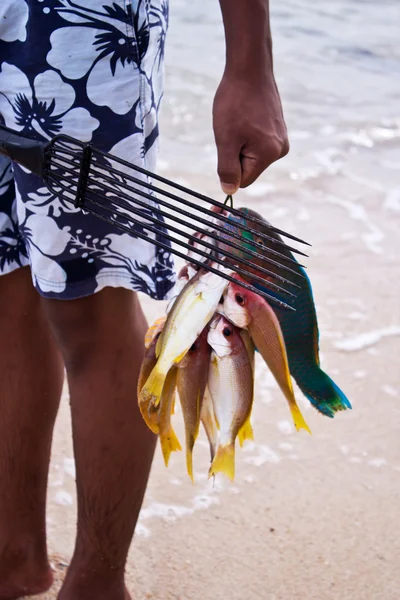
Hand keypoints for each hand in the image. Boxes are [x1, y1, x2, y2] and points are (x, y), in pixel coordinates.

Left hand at [213, 72, 288, 194]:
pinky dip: (246, 134)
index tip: (227, 143)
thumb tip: (229, 191)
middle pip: (248, 168)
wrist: (249, 68)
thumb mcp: (225, 139)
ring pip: (251, 155)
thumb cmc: (235, 102)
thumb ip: (227, 169)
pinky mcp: (278, 129)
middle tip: (232, 129)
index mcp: (270, 154)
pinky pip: (256, 142)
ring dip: (239, 143)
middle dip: (234, 153)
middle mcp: (280, 149)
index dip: (229, 167)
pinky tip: (245, 116)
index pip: (243, 180)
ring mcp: (281, 138)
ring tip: (239, 120)